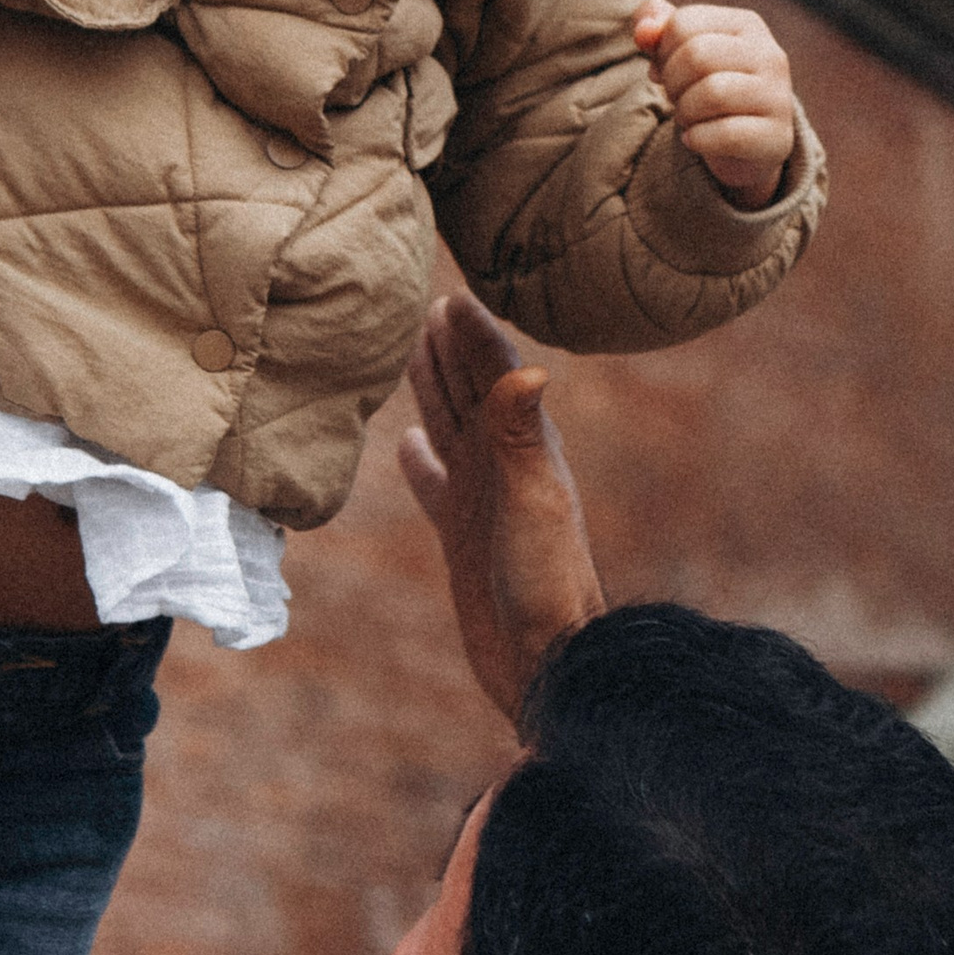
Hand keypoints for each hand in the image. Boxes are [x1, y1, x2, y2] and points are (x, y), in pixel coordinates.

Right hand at [398, 291, 605, 724]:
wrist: (546, 660)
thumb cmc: (546, 582)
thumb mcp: (532, 501)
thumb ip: (520, 435)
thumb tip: (531, 366)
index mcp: (523, 448)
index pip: (496, 373)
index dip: (474, 334)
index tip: (449, 294)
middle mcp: (503, 465)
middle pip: (472, 390)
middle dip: (451, 347)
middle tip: (425, 304)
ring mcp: (482, 499)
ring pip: (451, 426)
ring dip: (434, 387)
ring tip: (412, 350)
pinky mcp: (461, 534)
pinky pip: (434, 482)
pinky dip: (420, 458)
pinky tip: (406, 443)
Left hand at [632, 0, 795, 203]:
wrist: (745, 146)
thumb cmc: (707, 89)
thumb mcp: (679, 53)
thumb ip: (656, 30)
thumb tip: (644, 30)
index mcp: (746, 25)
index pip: (685, 23)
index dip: (661, 51)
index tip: (664, 70)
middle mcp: (770, 54)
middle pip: (697, 55)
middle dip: (672, 82)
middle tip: (675, 97)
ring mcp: (778, 96)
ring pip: (713, 93)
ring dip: (684, 111)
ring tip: (687, 117)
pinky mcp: (777, 136)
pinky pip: (726, 134)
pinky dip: (698, 139)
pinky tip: (694, 139)